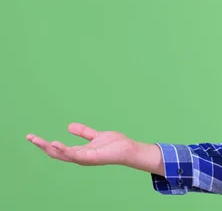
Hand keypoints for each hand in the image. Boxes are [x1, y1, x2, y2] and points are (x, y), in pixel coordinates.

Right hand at [26, 122, 165, 174]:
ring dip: (49, 148)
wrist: (129, 149)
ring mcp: (84, 158)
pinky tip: (55, 143)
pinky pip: (74, 154)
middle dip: (41, 146)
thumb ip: (83, 132)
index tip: (32, 137)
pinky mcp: (90, 158)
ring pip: (62, 155)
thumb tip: (68, 126)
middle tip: (29, 137)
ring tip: (38, 140)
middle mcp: (79, 157)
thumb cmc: (115, 144)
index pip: (58, 149)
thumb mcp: (96, 135)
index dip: (45, 144)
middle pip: (55, 153)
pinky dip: (63, 150)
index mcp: (79, 152)